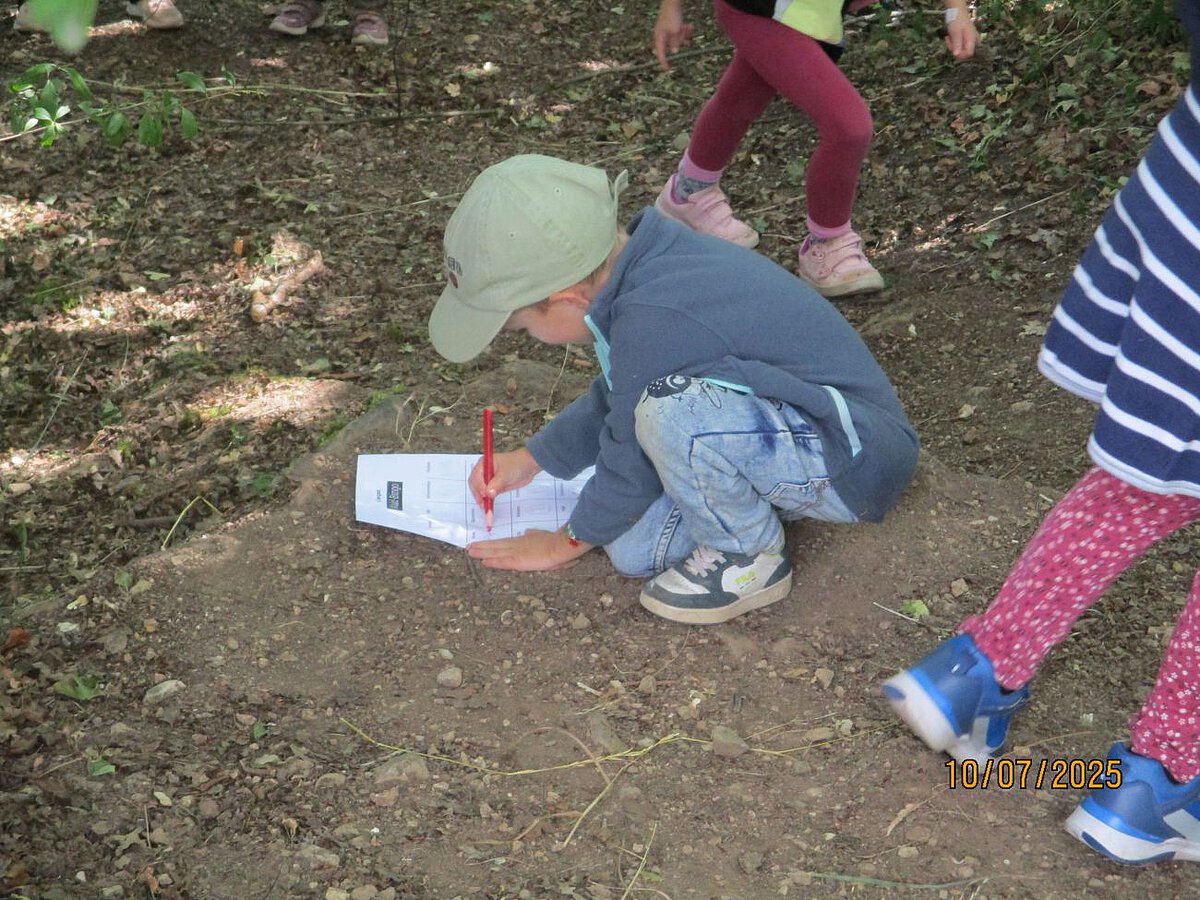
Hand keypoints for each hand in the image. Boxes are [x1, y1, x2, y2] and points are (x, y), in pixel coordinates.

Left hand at [467, 528, 591, 570]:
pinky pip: (502, 561)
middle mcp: (516, 545)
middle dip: (482, 547)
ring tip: (470, 552)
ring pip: (495, 552)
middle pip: (495, 546)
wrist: (560, 545)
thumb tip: (528, 531)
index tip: (480, 543)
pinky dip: (492, 561)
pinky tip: (483, 562)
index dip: (490, 544)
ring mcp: (516, 552)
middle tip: (468, 547)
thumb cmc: (555, 541)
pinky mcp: (519, 561)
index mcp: (522, 540)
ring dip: (482, 552)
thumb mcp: (543, 534)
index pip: (502, 542)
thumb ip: (534, 533)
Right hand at [469, 447, 541, 513]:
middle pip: (475, 485)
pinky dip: (488, 501)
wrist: (529, 466)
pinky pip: (488, 495)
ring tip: (487, 508)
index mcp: (483, 464)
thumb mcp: (506, 473)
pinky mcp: (495, 487)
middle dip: (478, 495)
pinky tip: (489, 508)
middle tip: (484, 504)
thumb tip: (488, 493)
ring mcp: (489, 480)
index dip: (479, 487)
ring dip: (482, 500)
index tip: (485, 495)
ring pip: (480, 492)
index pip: (475, 478)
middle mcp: (484, 472)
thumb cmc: (517, 464)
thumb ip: (497, 483)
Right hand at [654, 0, 693, 70]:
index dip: (664, 62)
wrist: (673, 2)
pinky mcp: (673, 25)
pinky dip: (685, 31)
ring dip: (684, 35)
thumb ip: (675, 43)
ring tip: (688, 27)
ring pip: (678, 39)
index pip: (660, 53)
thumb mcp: (675, 31)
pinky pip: (680, 32)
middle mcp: (662, 35)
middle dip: (680, 41)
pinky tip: (690, 26)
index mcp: (659, 38)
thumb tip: (675, 52)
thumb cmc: (672, 16)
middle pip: (672, 45)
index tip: (667, 70)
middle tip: (685, 34)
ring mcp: (668, 29)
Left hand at [945, 7, 977, 58]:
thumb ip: (957, 44)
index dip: (961, 54)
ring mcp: (969, 41)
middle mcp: (973, 41)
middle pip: (963, 52)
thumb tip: (956, 55)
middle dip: (954, 48)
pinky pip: (958, 46)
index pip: (969, 53)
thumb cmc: (957, 21)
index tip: (953, 50)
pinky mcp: (965, 40)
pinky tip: (949, 37)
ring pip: (960, 50)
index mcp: (972, 39)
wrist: (957, 12)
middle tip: (948, 40)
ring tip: (948, 37)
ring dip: (952, 45)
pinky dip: (952, 43)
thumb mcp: (955, 32)